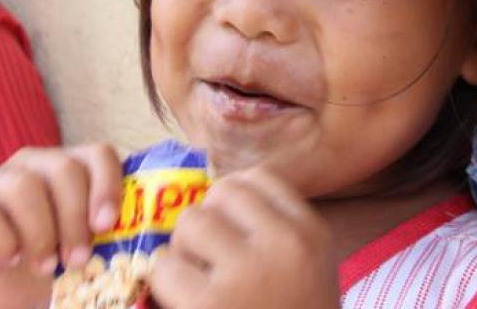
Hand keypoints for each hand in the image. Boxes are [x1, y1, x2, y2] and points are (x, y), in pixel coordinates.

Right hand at [0, 144, 122, 308]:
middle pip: (63, 169)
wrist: (4, 299)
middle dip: (75, 219)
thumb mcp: (90, 246)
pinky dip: (4, 244)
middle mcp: (31, 165)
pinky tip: (11, 260)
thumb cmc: (55, 269)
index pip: (98, 153)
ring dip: (41, 234)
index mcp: (68, 166)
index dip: (107, 184)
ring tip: (47, 266)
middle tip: (79, 260)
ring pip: (24, 187)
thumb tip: (152, 233)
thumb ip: (113, 229)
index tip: (107, 224)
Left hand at [149, 166, 338, 308]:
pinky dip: (164, 288)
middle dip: (204, 226)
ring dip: (182, 254)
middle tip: (208, 264)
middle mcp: (284, 246)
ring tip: (196, 288)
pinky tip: (184, 308)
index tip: (229, 231)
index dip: (232, 201)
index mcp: (312, 236)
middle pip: (219, 197)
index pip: (259, 180)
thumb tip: (218, 191)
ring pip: (189, 226)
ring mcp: (245, 275)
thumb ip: (275, 233)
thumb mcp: (309, 274)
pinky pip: (165, 268)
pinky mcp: (207, 306)